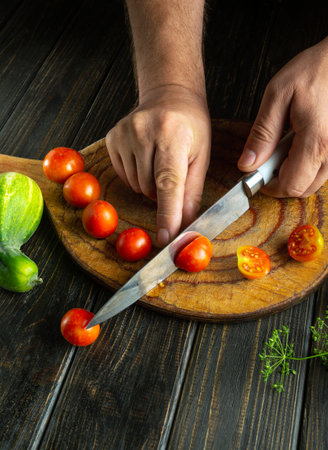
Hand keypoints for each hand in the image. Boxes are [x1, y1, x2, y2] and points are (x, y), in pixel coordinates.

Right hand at [106, 85, 210, 245]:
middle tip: (171, 172)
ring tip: (158, 162)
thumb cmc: (189, 127)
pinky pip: (124, 176)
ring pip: (136, 185)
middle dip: (162, 193)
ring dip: (149, 184)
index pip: (168, 183)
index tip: (166, 237)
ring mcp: (124, 134)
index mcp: (172, 136)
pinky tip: (144, 158)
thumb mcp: (200, 156)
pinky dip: (136, 175)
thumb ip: (192, 192)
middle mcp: (144, 132)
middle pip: (150, 188)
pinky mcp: (112, 138)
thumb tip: (185, 224)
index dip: (168, 213)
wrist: (169, 96)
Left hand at [238, 37, 327, 197]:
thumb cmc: (315, 70)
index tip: (258, 174)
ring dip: (296, 173)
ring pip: (315, 181)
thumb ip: (262, 133)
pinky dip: (309, 164)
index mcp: (316, 141)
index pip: (290, 185)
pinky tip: (301, 143)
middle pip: (303, 189)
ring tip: (287, 145)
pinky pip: (325, 169)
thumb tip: (248, 164)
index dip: (270, 186)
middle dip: (282, 180)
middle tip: (270, 158)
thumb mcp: (278, 95)